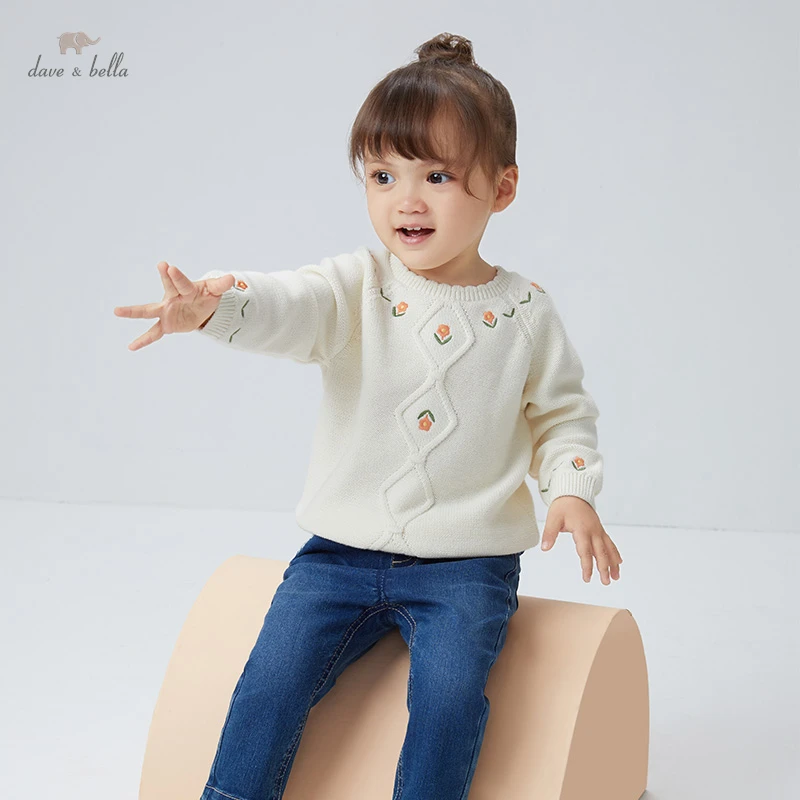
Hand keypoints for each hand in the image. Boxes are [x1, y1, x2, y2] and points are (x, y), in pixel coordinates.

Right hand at [114, 262, 234, 350]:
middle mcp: (172, 297)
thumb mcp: (215, 291)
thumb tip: (232, 278)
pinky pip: (154, 333)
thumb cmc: (205, 295)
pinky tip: (131, 347)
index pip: (181, 282)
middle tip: (157, 268)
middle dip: (162, 282)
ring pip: (149, 311)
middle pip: (166, 290)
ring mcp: (166, 311)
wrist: (201, 308)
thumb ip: (221, 285)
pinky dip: (143, 340)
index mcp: (186, 288)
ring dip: (133, 311)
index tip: (167, 267)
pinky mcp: (166, 324)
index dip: (176, 276)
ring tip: (116, 311)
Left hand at [540, 496, 622, 584]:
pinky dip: (614, 553)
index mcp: (582, 529)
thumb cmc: (563, 505)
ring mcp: (598, 530)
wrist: (574, 492)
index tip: (587, 578)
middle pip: (600, 552)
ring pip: (608, 548)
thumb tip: (544, 548)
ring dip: (613, 563)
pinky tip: (619, 562)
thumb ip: (549, 533)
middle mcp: (593, 530)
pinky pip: (609, 543)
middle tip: (605, 582)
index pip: (585, 551)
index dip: (587, 566)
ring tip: (616, 577)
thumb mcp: (553, 518)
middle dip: (604, 568)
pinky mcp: (600, 529)